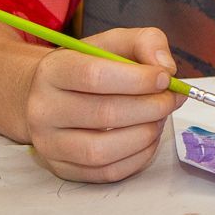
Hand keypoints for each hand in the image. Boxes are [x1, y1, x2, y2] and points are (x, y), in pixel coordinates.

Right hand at [21, 26, 182, 182]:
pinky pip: (106, 173)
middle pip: (103, 114)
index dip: (137, 79)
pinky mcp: (62, 169)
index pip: (95, 76)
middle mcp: (43, 109)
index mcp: (53, 71)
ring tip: (159, 118)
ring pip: (102, 151)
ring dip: (144, 135)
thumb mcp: (115, 42)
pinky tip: (148, 138)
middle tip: (172, 99)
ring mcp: (49, 144)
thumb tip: (166, 68)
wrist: (49, 96)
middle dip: (150, 107)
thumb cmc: (88, 67)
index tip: (165, 78)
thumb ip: (146, 42)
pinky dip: (137, 157)